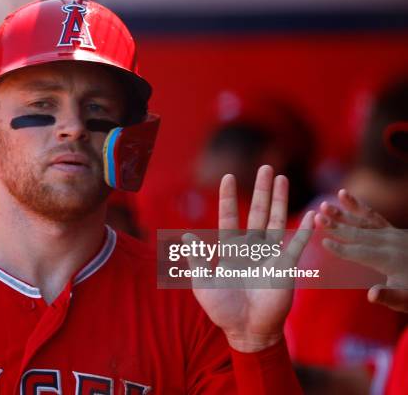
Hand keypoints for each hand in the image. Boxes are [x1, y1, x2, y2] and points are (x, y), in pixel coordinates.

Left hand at [188, 165, 313, 352]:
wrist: (246, 330)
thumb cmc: (222, 309)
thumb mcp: (203, 284)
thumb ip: (196, 260)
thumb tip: (185, 235)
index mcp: (230, 250)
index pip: (228, 217)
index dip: (228, 198)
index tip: (229, 176)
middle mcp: (250, 248)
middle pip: (257, 212)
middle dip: (261, 190)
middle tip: (266, 167)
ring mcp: (269, 255)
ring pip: (275, 221)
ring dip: (280, 200)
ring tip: (283, 178)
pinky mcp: (285, 266)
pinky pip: (296, 245)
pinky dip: (304, 230)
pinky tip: (311, 214)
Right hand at [316, 189, 407, 312]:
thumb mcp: (405, 299)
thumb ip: (389, 296)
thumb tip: (371, 295)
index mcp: (391, 260)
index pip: (362, 253)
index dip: (342, 249)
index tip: (323, 242)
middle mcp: (391, 242)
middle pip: (359, 233)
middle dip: (337, 226)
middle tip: (316, 219)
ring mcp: (392, 233)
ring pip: (363, 220)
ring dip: (342, 213)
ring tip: (324, 205)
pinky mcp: (391, 229)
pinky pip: (372, 215)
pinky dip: (357, 205)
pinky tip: (343, 194)